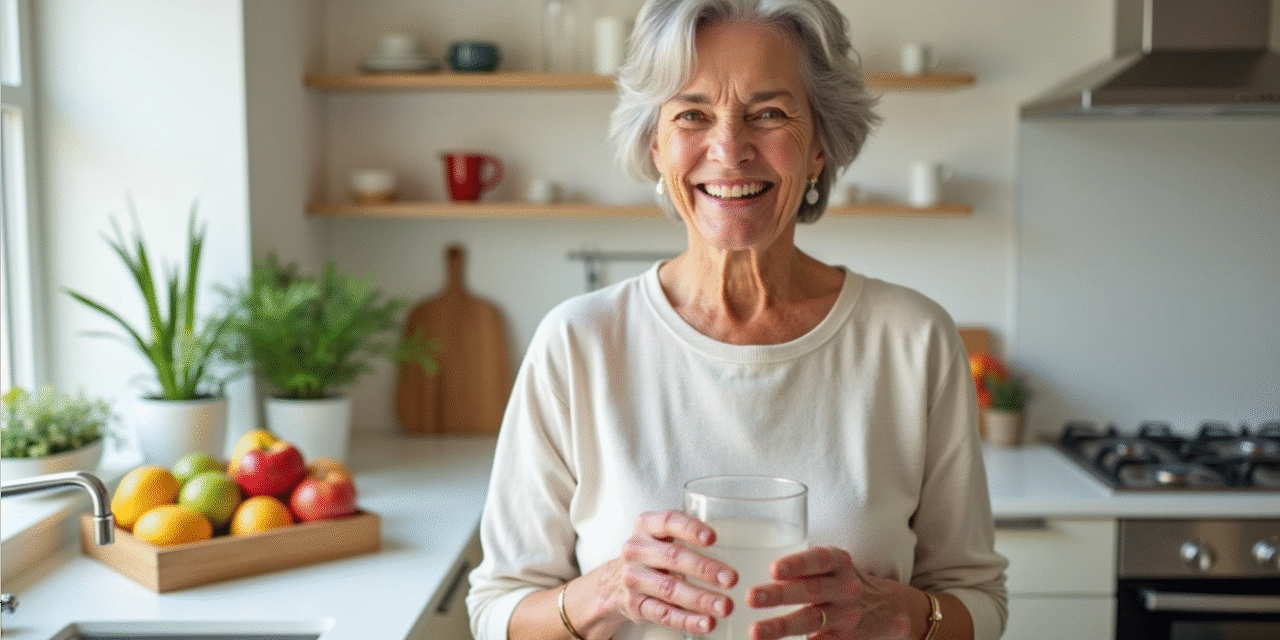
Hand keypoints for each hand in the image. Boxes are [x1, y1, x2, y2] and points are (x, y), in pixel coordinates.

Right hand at [596, 510, 738, 634]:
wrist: (615, 581)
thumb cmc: (651, 554)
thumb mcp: (661, 536)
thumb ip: (687, 535)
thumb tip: (736, 544)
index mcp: (646, 526)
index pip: (669, 521)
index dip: (691, 529)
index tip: (713, 538)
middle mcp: (637, 549)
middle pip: (673, 557)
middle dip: (705, 569)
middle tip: (731, 579)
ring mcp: (634, 578)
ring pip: (670, 589)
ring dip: (701, 599)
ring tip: (725, 606)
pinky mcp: (634, 604)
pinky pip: (663, 614)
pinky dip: (687, 620)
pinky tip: (706, 623)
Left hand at [746, 546, 914, 639]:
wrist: (886, 609)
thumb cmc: (841, 581)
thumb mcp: (831, 566)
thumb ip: (802, 567)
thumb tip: (754, 569)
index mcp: (839, 563)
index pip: (818, 560)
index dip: (796, 564)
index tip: (773, 569)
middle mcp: (845, 588)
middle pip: (811, 591)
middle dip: (779, 595)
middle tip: (751, 597)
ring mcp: (846, 616)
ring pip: (811, 621)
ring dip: (781, 627)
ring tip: (756, 631)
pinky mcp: (845, 639)